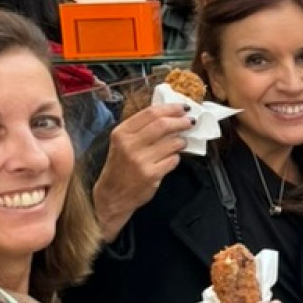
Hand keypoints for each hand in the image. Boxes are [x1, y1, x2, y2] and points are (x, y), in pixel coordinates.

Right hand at [92, 103, 192, 236]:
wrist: (112, 195)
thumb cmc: (121, 167)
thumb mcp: (122, 144)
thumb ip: (141, 129)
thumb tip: (169, 115)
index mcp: (121, 133)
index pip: (150, 113)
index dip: (171, 108)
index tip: (183, 107)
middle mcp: (129, 145)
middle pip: (163, 125)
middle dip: (181, 121)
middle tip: (190, 122)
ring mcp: (140, 160)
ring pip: (172, 143)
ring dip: (182, 141)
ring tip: (182, 142)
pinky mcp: (151, 174)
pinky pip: (173, 160)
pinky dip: (176, 158)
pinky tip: (172, 158)